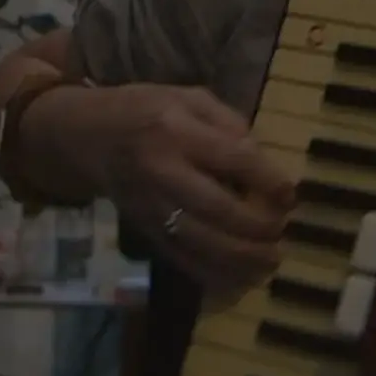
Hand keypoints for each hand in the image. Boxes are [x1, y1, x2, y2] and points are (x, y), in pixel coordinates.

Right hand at [39, 83, 294, 297]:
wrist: (84, 136)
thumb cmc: (145, 109)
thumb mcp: (187, 96)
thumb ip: (227, 122)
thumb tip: (260, 157)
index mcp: (176, 129)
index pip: (231, 158)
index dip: (267, 180)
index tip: (291, 195)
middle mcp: (162, 170)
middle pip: (216, 208)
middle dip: (256, 226)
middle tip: (282, 232)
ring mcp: (150, 205)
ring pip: (199, 242)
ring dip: (240, 258)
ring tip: (270, 262)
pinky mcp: (143, 229)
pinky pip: (180, 259)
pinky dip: (211, 274)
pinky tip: (240, 279)